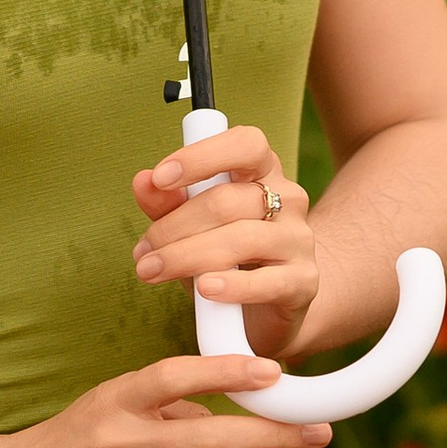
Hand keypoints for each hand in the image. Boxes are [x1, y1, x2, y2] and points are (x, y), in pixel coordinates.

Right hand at [0, 349, 328, 447]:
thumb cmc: (65, 443)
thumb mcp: (106, 406)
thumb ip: (163, 407)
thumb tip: (226, 423)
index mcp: (113, 400)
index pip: (177, 376)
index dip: (228, 371)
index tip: (272, 373)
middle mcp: (118, 442)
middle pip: (212, 436)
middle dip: (273, 434)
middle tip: (315, 432)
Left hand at [130, 122, 319, 358]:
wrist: (273, 303)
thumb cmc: (228, 256)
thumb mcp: (192, 227)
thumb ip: (168, 204)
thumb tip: (142, 181)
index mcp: (264, 171)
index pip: (245, 144)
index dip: (201, 156)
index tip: (160, 177)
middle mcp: (289, 198)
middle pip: (227, 200)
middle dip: (174, 226)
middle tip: (142, 251)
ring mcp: (299, 239)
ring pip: (241, 239)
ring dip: (187, 256)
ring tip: (153, 271)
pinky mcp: (304, 281)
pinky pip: (266, 282)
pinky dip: (231, 286)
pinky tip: (204, 289)